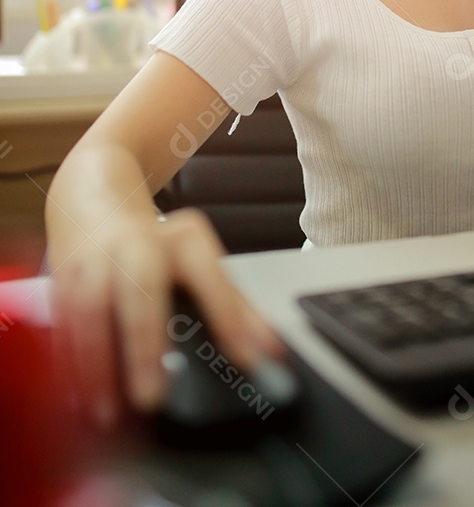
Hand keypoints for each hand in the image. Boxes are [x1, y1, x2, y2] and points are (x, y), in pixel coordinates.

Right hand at [51, 208, 286, 427]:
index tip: (248, 360)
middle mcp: (137, 246)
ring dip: (96, 365)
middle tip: (151, 398)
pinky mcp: (62, 281)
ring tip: (108, 412)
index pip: (211, 276)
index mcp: (182, 240)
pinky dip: (66, 362)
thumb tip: (271, 349)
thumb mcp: (197, 260)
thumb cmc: (153, 242)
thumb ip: (234, 304)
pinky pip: (62, 324)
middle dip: (144, 342)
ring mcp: (95, 261)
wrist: (96, 200)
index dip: (230, 318)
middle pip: (141, 288)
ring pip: (90, 310)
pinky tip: (76, 396)